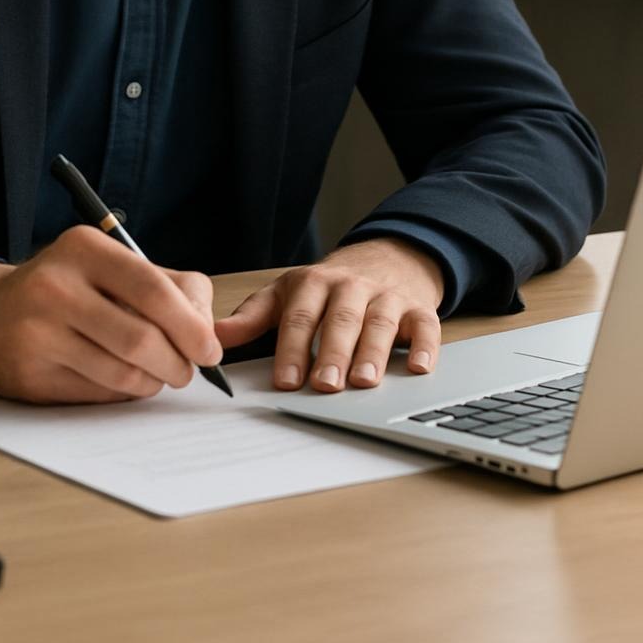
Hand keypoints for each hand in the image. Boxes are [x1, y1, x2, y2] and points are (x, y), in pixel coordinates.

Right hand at [0, 225, 222, 404]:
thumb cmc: (65, 289)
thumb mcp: (111, 267)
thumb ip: (170, 287)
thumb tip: (211, 333)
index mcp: (84, 248)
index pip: (153, 289)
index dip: (191, 326)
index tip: (209, 350)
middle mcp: (55, 285)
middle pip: (141, 338)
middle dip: (177, 364)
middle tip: (186, 371)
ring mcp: (37, 331)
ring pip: (122, 373)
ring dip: (151, 383)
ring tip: (152, 374)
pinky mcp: (28, 374)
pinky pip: (97, 395)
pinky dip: (120, 394)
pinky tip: (116, 378)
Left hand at [213, 237, 443, 392]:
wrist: (386, 257)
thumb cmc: (329, 287)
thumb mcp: (287, 294)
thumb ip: (253, 318)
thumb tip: (215, 338)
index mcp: (313, 283)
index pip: (300, 317)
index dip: (292, 348)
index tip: (286, 380)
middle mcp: (351, 287)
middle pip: (341, 321)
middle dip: (332, 354)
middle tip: (324, 385)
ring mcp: (387, 296)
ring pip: (380, 323)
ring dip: (373, 353)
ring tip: (364, 382)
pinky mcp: (419, 308)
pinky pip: (426, 326)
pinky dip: (427, 347)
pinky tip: (421, 369)